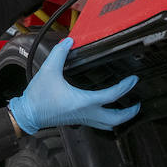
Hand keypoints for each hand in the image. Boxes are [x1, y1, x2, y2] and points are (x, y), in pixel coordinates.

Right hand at [8, 38, 139, 133]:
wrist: (28, 114)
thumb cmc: (38, 96)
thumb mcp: (48, 70)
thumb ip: (59, 53)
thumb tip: (68, 41)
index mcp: (83, 101)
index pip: (111, 96)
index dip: (125, 87)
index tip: (133, 80)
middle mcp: (86, 113)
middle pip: (116, 119)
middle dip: (130, 112)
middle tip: (138, 103)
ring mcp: (83, 119)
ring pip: (108, 125)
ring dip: (120, 118)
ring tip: (127, 109)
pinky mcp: (78, 120)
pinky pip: (99, 123)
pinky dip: (108, 119)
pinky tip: (107, 110)